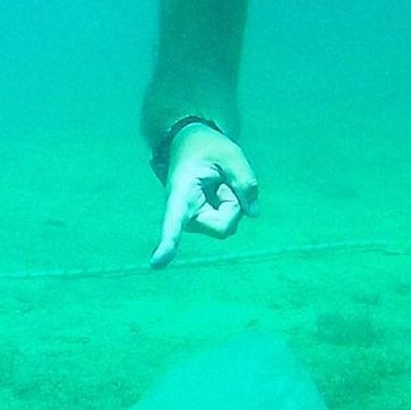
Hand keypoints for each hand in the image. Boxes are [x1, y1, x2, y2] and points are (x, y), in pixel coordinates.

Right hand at [150, 123, 259, 268]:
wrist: (192, 146)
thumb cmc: (207, 148)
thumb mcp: (231, 153)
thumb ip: (245, 179)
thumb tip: (252, 213)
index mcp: (180, 193)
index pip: (174, 220)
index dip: (168, 242)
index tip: (157, 263)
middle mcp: (182, 215)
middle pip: (224, 226)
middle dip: (234, 204)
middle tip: (221, 181)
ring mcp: (192, 223)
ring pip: (229, 225)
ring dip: (232, 202)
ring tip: (216, 183)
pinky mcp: (203, 225)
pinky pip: (229, 223)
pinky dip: (231, 206)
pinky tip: (217, 192)